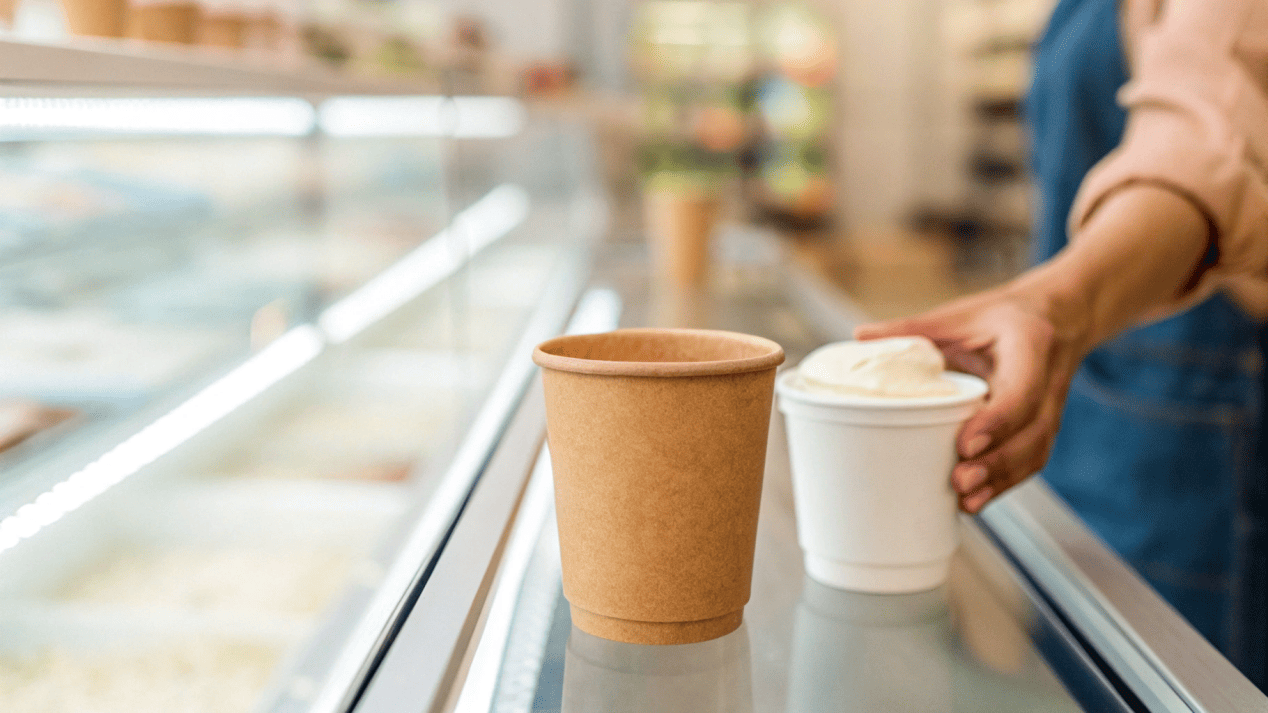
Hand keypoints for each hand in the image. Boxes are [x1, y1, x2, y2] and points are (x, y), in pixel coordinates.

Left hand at [854, 282, 1090, 512]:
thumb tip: (859, 337)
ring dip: (1001, 480)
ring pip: (1035, 451)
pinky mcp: (1043, 426)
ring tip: (965, 500)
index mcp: (1030, 343)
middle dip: (997, 462)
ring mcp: (1050, 407)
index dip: (997, 421)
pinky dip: (1005, 483)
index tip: (965, 444)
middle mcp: (1048, 379)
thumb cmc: (999, 317)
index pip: (1022, 390)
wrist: (1055, 316)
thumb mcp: (960, 315)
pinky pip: (1031, 460)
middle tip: (959, 481)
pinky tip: (976, 501)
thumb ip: (914, 329)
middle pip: (1032, 431)